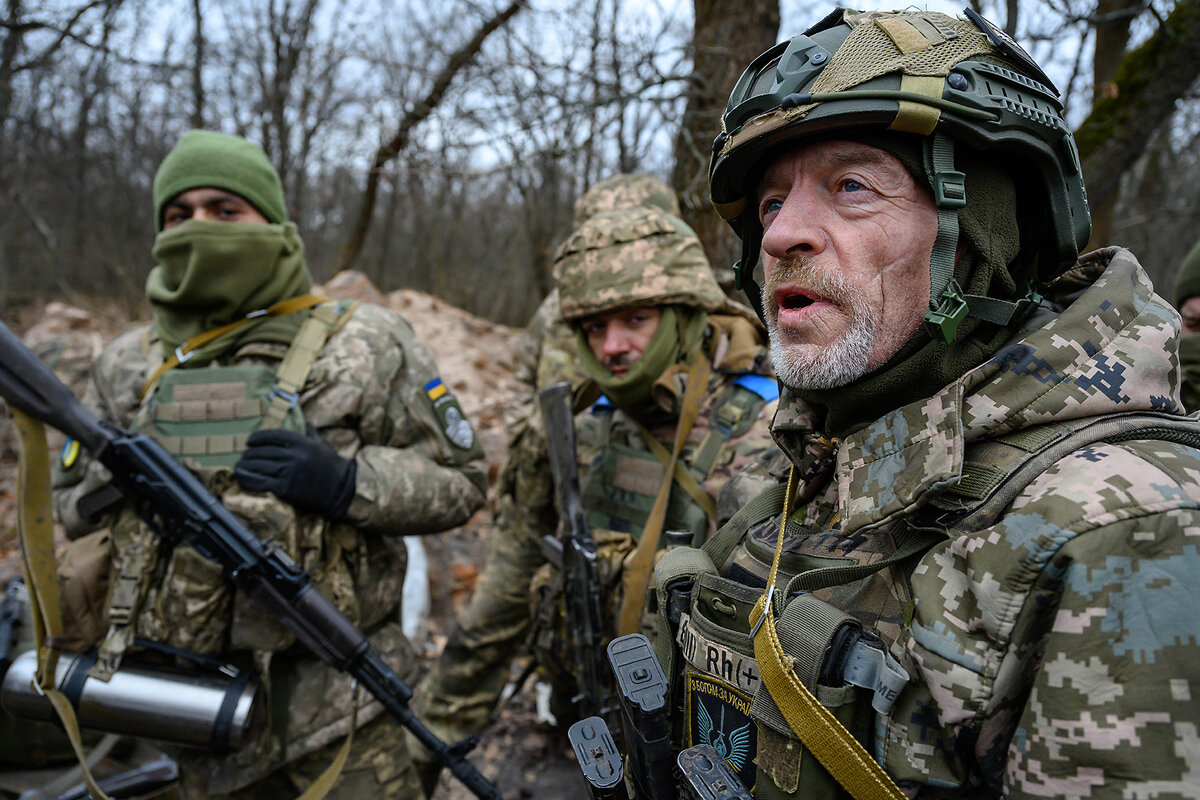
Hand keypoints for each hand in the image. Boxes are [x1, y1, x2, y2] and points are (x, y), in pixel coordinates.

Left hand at [234, 428, 356, 518]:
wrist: (339, 491)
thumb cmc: (331, 467)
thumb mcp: (323, 446)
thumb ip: (311, 434)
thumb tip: (306, 422)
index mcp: (302, 443)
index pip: (273, 436)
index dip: (258, 437)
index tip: (249, 440)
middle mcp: (294, 456)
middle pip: (263, 451)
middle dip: (249, 454)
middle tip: (243, 456)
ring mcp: (289, 472)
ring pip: (259, 466)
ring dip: (245, 466)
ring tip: (238, 467)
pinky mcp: (285, 489)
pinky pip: (260, 482)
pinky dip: (247, 480)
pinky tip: (240, 478)